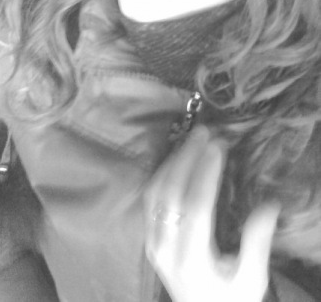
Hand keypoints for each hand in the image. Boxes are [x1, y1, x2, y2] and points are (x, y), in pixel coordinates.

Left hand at [144, 125, 279, 301]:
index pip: (195, 208)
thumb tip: (269, 205)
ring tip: (192, 138)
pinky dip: (164, 172)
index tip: (217, 147)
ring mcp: (152, 241)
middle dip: (187, 158)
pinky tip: (178, 158)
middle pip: (170, 193)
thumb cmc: (229, 297)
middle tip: (204, 132)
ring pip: (155, 191)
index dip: (205, 174)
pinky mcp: (149, 236)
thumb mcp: (250, 278)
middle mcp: (165, 248)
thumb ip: (256, 243)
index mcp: (191, 259)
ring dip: (173, 161)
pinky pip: (151, 198)